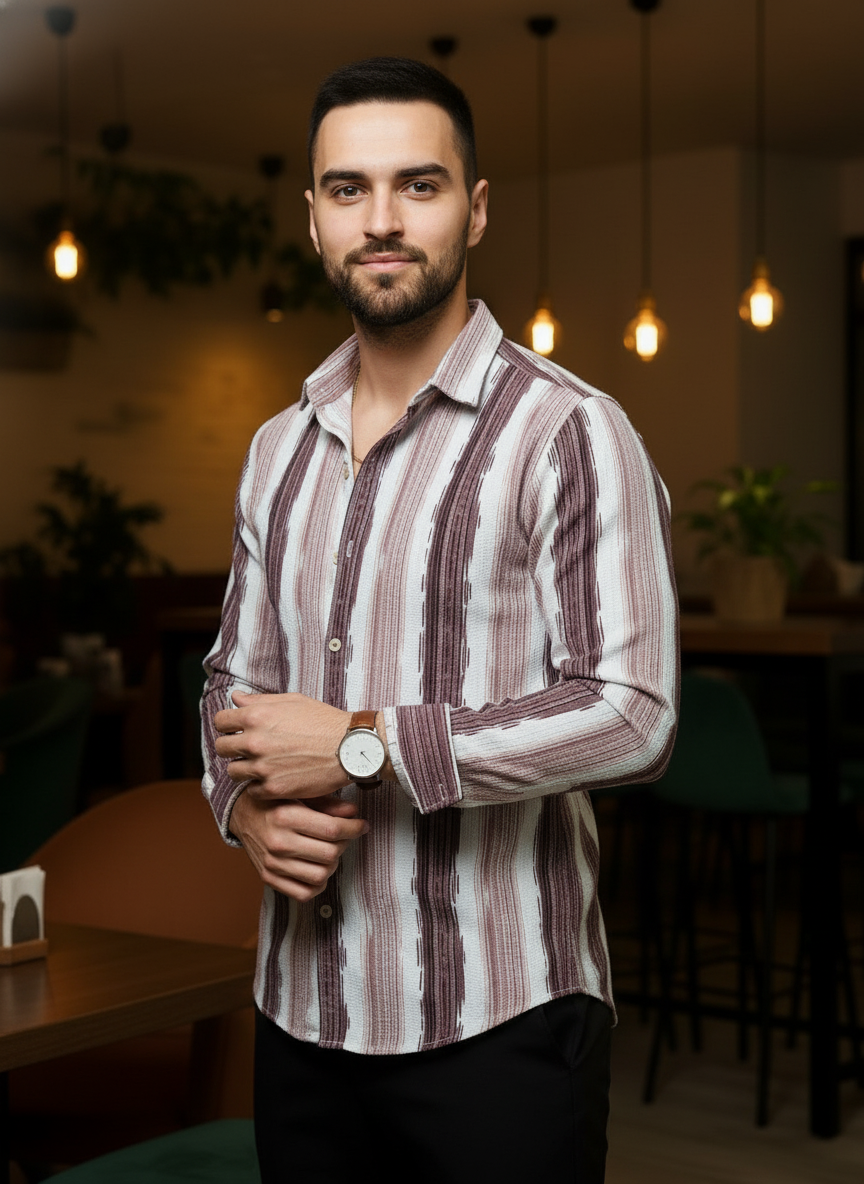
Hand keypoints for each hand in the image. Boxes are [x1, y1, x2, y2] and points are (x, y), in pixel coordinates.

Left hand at [214, 691, 349, 799]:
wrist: (350, 747)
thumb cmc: (323, 721)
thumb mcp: (292, 701)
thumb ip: (260, 700)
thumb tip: (236, 698)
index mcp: (257, 716)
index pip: (220, 721)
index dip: (227, 725)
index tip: (235, 730)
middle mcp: (255, 741)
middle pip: (221, 748)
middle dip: (232, 747)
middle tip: (247, 749)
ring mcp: (263, 767)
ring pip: (233, 771)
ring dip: (244, 768)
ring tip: (261, 765)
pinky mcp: (274, 788)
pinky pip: (251, 791)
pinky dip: (259, 786)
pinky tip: (273, 778)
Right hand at [230, 790, 367, 902]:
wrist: (243, 814)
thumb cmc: (276, 801)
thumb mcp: (300, 794)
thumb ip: (328, 804)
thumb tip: (353, 812)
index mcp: (286, 817)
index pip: (333, 829)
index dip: (355, 828)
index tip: (362, 825)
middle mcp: (278, 842)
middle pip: (330, 854)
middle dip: (345, 844)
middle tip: (345, 835)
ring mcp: (272, 864)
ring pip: (321, 875)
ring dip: (333, 864)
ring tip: (331, 851)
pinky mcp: (268, 878)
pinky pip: (303, 893)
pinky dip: (318, 884)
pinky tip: (319, 868)